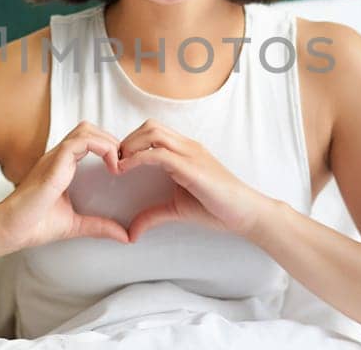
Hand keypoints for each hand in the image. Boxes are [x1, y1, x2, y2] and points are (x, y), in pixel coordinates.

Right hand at [0, 121, 130, 249]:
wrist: (9, 231)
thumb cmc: (34, 226)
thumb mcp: (76, 225)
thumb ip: (100, 226)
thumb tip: (126, 236)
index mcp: (61, 166)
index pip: (88, 140)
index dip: (108, 147)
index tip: (122, 168)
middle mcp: (57, 157)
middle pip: (88, 129)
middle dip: (112, 140)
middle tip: (124, 164)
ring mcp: (54, 158)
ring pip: (86, 131)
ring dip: (108, 142)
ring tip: (119, 164)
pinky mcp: (53, 164)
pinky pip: (80, 142)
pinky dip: (102, 147)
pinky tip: (112, 167)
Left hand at [117, 118, 275, 241]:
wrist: (246, 213)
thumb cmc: (217, 208)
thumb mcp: (177, 210)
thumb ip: (153, 215)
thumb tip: (131, 233)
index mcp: (186, 151)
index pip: (154, 131)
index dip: (132, 141)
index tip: (118, 161)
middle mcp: (188, 147)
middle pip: (150, 126)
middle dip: (128, 140)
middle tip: (114, 161)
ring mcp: (191, 154)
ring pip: (153, 133)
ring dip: (130, 145)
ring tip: (118, 164)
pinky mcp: (192, 167)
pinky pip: (159, 154)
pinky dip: (137, 158)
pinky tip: (125, 169)